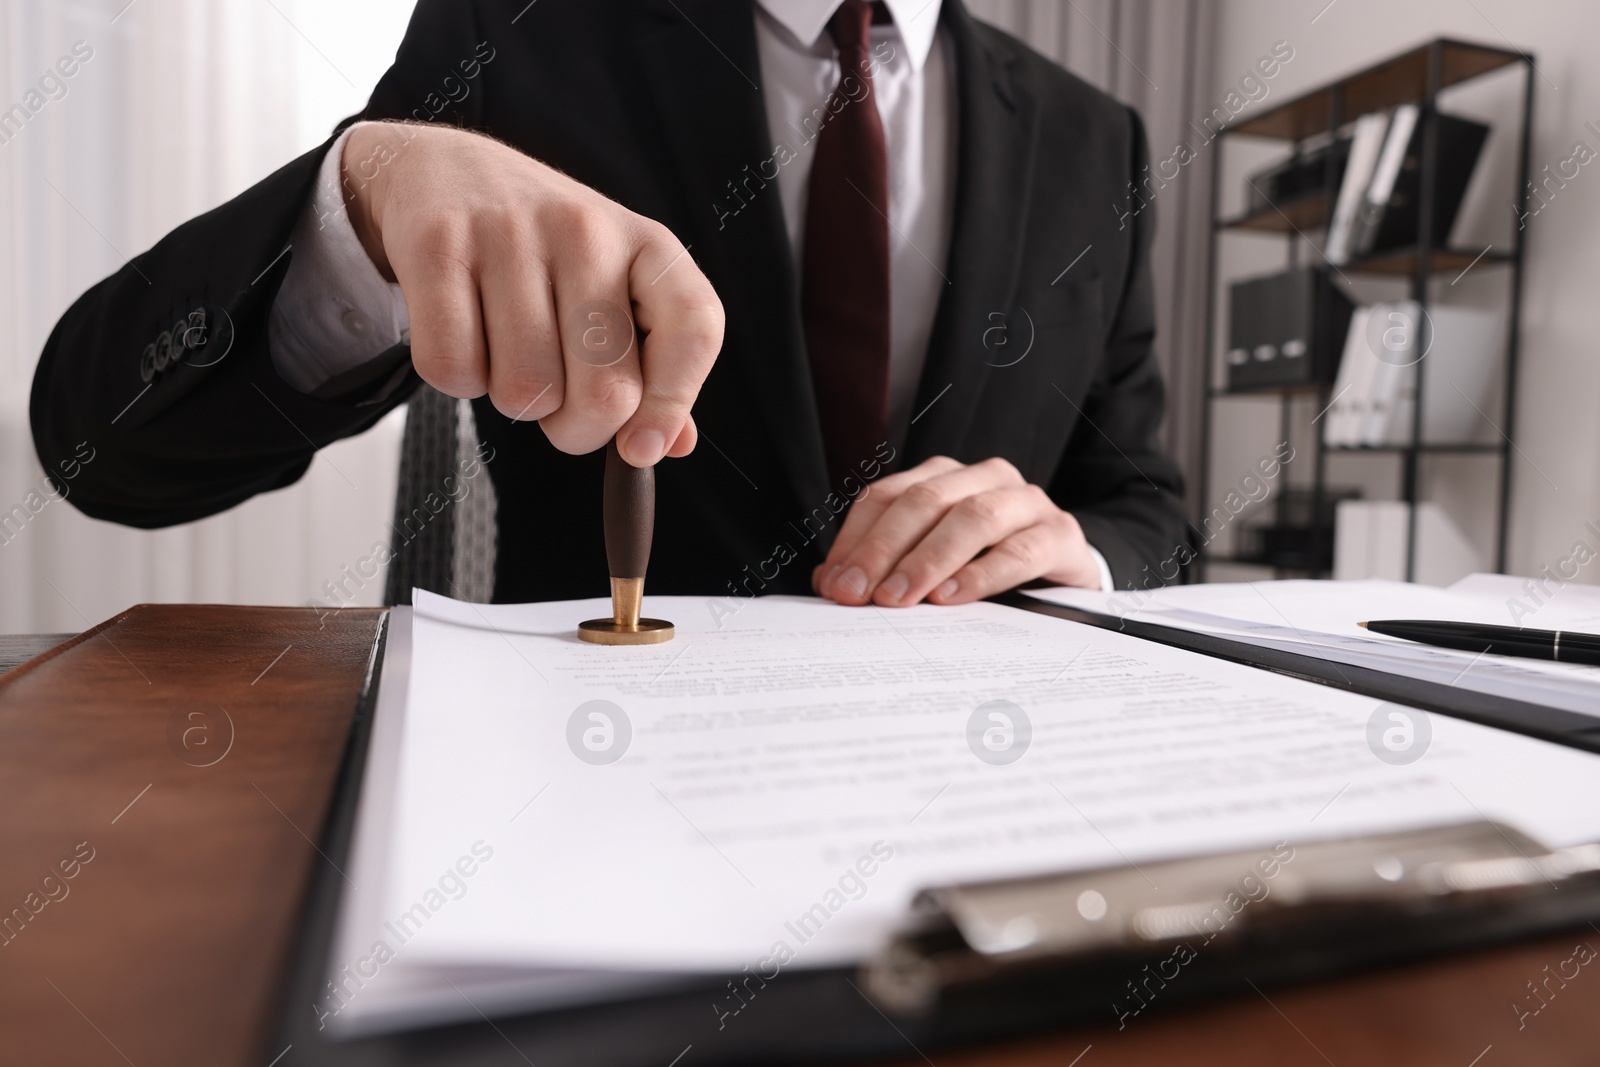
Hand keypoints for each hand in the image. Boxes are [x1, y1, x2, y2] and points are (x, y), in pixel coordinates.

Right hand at [342, 122, 723, 466]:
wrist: (444, 169)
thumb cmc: (544, 251)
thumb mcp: (615, 291)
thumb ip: (653, 367)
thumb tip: (674, 442)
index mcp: (649, 245)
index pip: (695, 328)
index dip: (675, 402)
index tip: (644, 448)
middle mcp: (587, 230)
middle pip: (606, 393)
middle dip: (577, 429)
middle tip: (558, 408)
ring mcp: (510, 233)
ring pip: (526, 392)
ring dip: (514, 402)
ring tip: (508, 354)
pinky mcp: (439, 246)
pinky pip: (455, 369)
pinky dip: (458, 380)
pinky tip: (466, 337)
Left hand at [811, 456, 1102, 606]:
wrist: (1068, 576)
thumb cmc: (988, 567)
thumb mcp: (931, 565)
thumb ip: (882, 567)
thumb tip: (830, 582)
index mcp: (945, 478)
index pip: (887, 496)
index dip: (857, 538)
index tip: (835, 583)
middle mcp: (985, 478)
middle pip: (924, 501)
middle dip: (885, 549)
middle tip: (860, 594)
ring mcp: (1026, 502)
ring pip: (971, 517)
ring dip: (929, 559)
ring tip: (900, 598)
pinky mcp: (1061, 534)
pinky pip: (1019, 550)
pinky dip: (981, 574)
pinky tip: (952, 597)